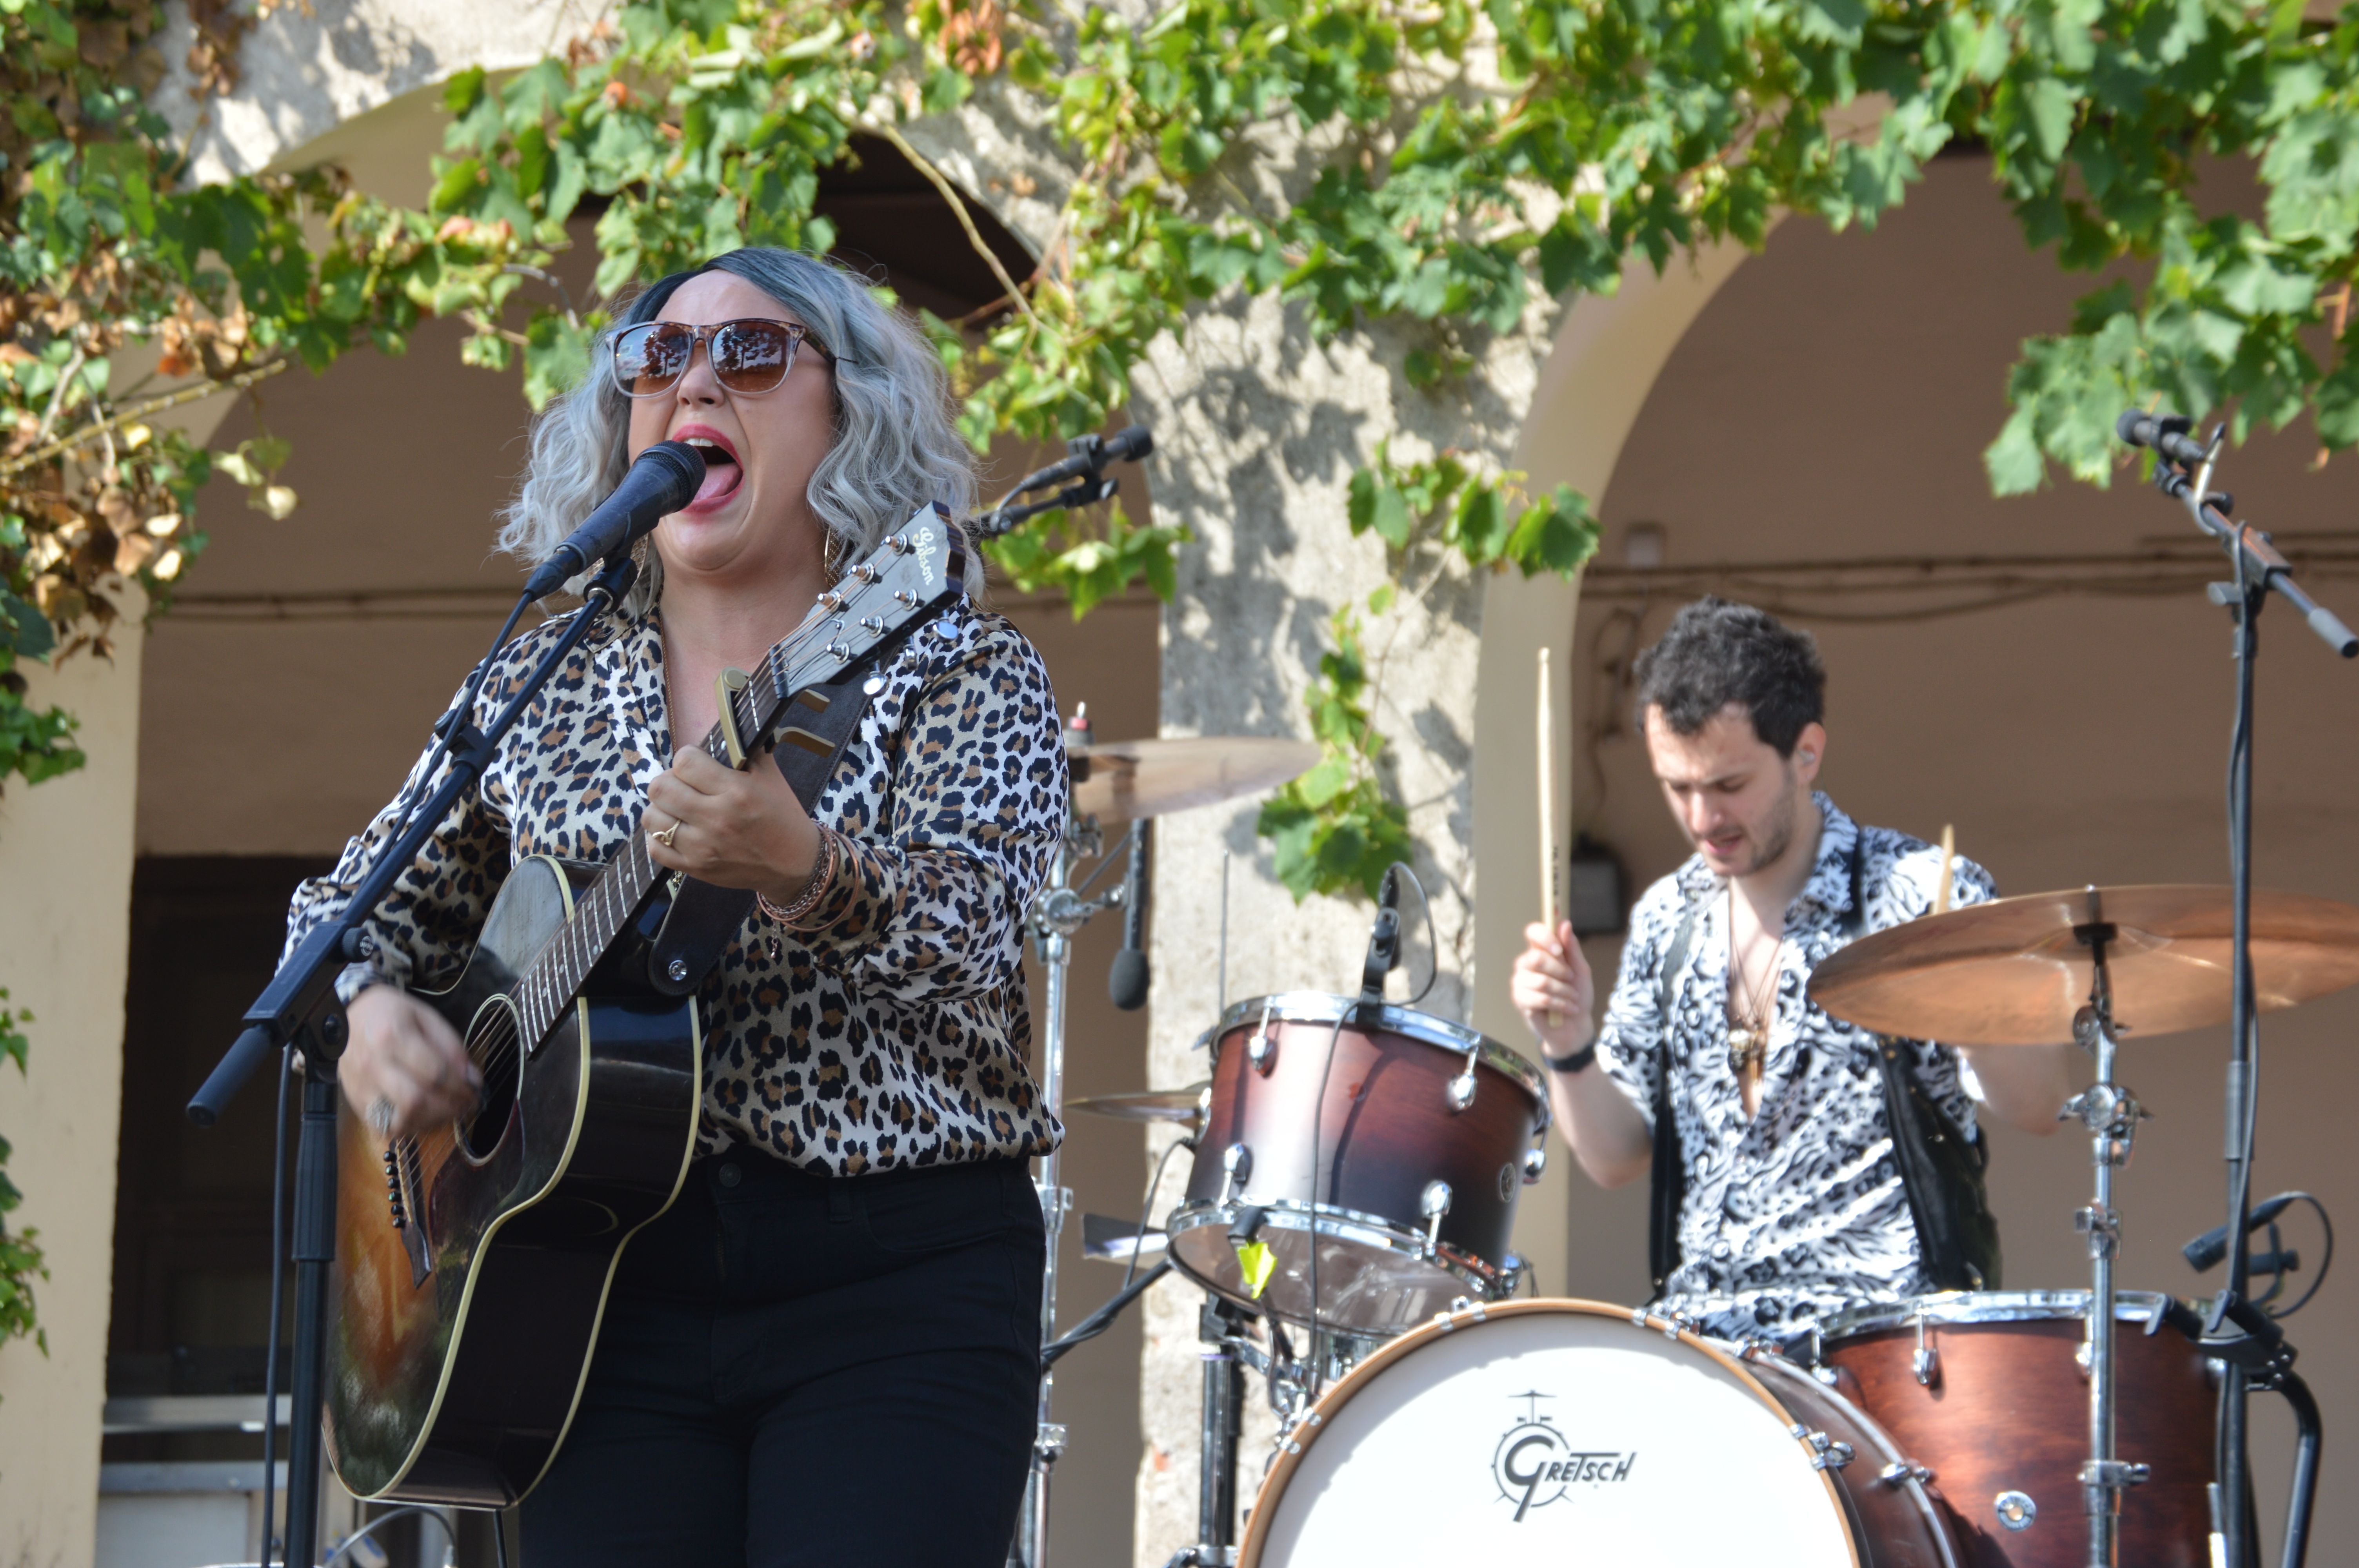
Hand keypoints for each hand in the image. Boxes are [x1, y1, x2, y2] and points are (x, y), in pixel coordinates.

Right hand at [341, 985, 481, 1139]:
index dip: (460, 1087)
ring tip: (447, 1111)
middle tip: (465, 1105)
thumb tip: (472, 1079)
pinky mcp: (356, 1102)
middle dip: (448, 1108)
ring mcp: (361, 1087)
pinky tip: (422, 1115)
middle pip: (416, 1101)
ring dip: (431, 1121)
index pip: (434, 1073)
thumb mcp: (426, 1017)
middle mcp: (373, 1065)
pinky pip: (384, 1127)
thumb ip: (451, 1047)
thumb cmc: (391, 1014)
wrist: (348, 1018)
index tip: (475, 1090)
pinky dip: (408, 1127)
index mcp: (392, 1037)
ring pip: (399, 1120)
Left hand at [643, 746, 821, 902]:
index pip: (685, 762)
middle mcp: (716, 819)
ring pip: (652, 817)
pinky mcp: (695, 868)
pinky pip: (656, 848)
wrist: (794, 865)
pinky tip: (674, 829)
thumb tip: (723, 731)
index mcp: (736, 792)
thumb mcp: (771, 778)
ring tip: (676, 807)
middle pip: (661, 788)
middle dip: (668, 780)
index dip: (686, 757)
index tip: (695, 762)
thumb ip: (745, 752)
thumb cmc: (782, 816)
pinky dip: (659, 836)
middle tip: (682, 784)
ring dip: (661, 807)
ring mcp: (702, 847)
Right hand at [1511, 919, 1595, 1057]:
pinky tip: (1567, 1008)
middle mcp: (1526, 964)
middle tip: (1570, 979)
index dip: (1544, 937)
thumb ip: (1571, 948)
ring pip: (1541, 981)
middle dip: (1560, 970)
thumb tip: (1564, 923)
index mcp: (1540, 951)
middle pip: (1536, 957)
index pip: (1533, 932)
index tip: (1559, 949)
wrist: (1575, 1025)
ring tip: (1572, 998)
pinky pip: (1540, 998)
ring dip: (1563, 991)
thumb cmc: (1577, 995)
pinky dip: (1560, 1004)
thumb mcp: (1580, 969)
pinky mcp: (1520, 1001)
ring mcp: (1520, 982)